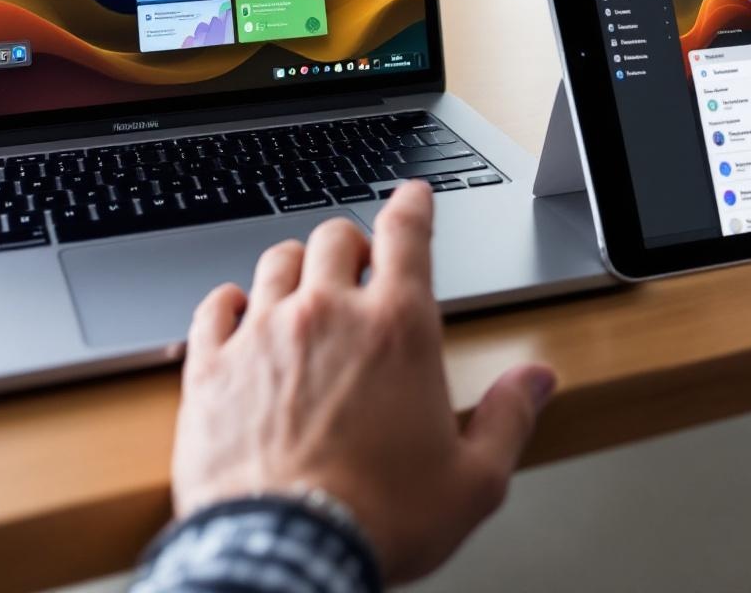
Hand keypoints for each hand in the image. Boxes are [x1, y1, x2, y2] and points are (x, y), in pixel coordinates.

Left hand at [170, 180, 556, 584]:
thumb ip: (508, 417)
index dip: (412, 205)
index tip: (412, 195)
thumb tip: (537, 380)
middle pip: (336, 236)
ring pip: (277, 260)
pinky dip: (231, 301)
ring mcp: (265, 333)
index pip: (407, 235)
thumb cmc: (379, 519)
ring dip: (296, 268)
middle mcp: (329, 313)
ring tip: (303, 291)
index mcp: (397, 329)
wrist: (285, 555)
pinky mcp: (214, 365)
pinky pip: (216, 304)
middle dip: (351, 245)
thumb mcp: (473, 480)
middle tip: (356, 270)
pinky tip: (239, 314)